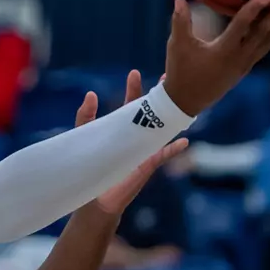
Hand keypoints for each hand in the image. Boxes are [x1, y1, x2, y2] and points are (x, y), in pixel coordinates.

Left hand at [83, 70, 191, 215]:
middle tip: (166, 77)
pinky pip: (165, 155)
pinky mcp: (148, 164)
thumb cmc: (88, 167)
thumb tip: (91, 94)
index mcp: (121, 127)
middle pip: (151, 111)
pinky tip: (184, 142)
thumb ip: (85, 116)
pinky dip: (175, 148)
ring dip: (171, 116)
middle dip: (159, 95)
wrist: (95, 197)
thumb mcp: (84, 137)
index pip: (130, 103)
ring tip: (180, 101)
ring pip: (161, 128)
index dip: (133, 88)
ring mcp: (144, 148)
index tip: (134, 73)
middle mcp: (135, 135)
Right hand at [163, 0, 269, 114]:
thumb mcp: (177, 46)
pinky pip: (265, 48)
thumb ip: (180, 22)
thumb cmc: (180, 72)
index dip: (253, 10)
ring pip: (269, 42)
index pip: (241, 27)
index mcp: (223, 51)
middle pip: (263, 34)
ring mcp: (244, 64)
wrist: (186, 102)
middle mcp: (238, 58)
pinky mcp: (245, 68)